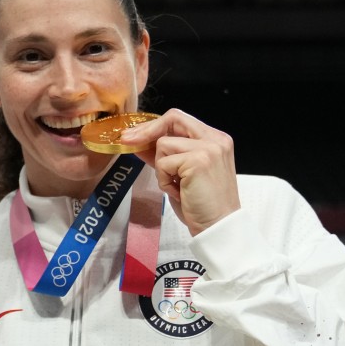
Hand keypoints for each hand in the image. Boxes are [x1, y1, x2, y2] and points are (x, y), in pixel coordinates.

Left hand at [118, 109, 239, 235]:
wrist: (218, 227)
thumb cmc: (201, 204)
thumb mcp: (182, 174)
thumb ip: (166, 155)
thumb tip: (138, 141)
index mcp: (215, 140)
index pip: (180, 120)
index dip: (155, 126)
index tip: (135, 135)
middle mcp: (215, 139)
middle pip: (173, 118)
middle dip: (146, 130)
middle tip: (127, 141)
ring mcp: (208, 148)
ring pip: (163, 143)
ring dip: (161, 168)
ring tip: (175, 186)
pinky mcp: (198, 161)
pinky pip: (163, 163)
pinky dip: (164, 180)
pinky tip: (178, 192)